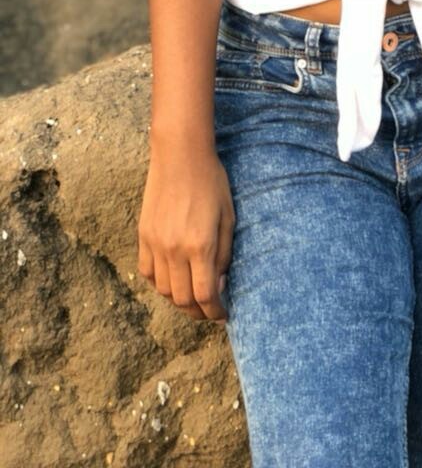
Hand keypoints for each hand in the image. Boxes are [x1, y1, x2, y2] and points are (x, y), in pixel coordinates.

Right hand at [137, 142, 234, 323]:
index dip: (215, 311)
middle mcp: (174, 249)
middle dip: (198, 311)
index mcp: (200, 245)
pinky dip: (159, 283)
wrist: (181, 156)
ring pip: (163, 290)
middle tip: (209, 309)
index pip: (205, 295)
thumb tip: (220, 284)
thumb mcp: (228, 217)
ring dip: (179, 299)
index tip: (223, 314)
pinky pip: (147, 273)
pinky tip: (172, 278)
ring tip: (192, 296)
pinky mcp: (143, 236)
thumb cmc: (212, 183)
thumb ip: (224, 254)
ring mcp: (155, 244)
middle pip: (182, 299)